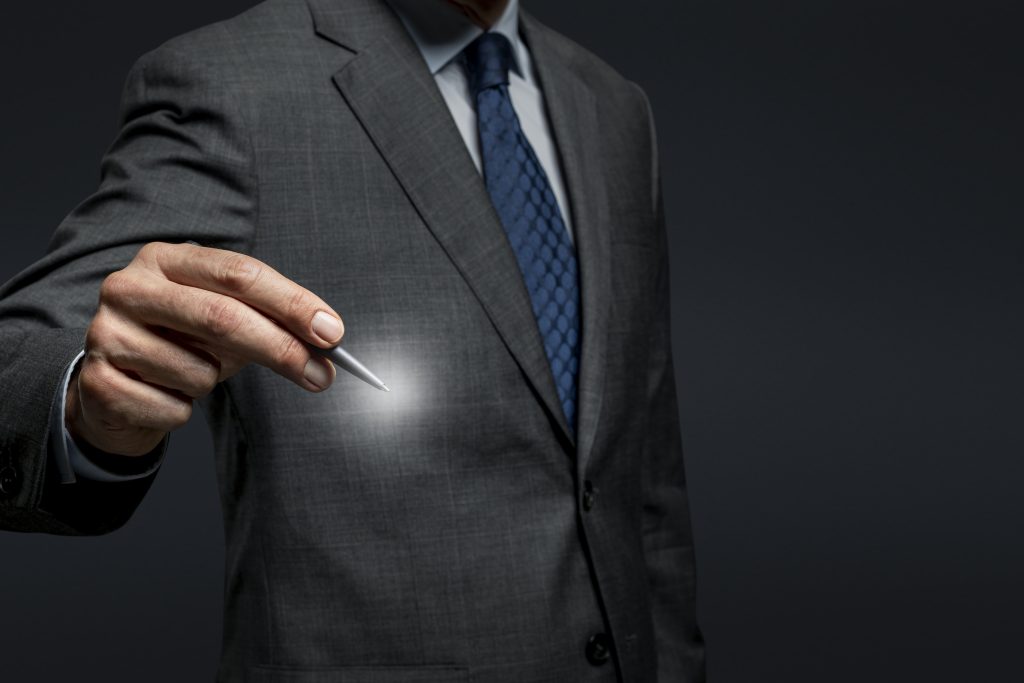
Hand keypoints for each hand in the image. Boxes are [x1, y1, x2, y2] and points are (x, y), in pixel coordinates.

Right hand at [66, 241, 342, 456]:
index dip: (292, 303)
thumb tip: (327, 346)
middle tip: (321, 376)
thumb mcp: (225, 322)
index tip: (333, 333)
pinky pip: (173, 408)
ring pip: (199, 371)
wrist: (113, 386)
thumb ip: (272, 324)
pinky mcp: (97, 381)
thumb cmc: (183, 343)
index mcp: (166, 259)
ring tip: (192, 376)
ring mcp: (106, 333)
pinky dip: (183, 410)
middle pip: (222, 317)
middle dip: (281, 350)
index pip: (240, 274)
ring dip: (213, 384)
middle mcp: (129, 287)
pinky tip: (162, 395)